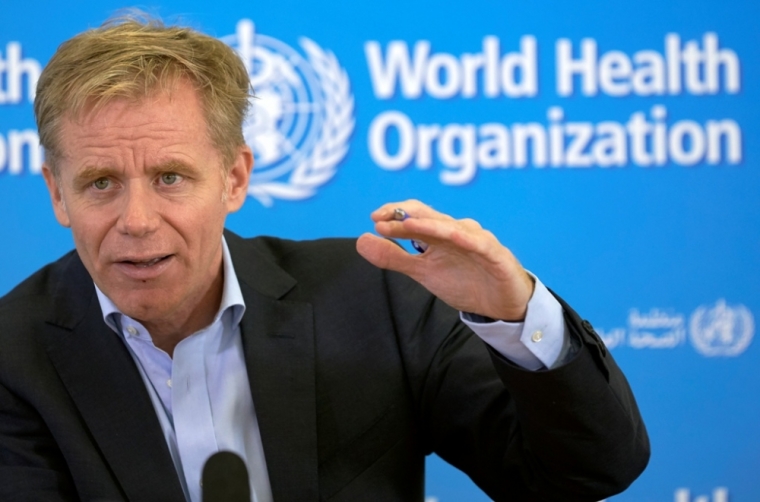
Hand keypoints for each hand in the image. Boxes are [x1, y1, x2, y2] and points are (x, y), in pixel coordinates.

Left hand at [356, 200, 534, 320]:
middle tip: (382, 218)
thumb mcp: (422, 271)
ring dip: (430, 224)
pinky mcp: (496, 255)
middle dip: (406, 215)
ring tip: (409, 224)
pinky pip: (480, 244)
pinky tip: (452, 236)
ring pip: (452, 227)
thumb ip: (394, 257)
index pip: (415, 216)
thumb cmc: (463, 282)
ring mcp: (477, 240)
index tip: (374, 218)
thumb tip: (361, 239)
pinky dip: (467, 238)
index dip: (395, 214)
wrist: (499, 305)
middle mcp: (457, 231)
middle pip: (431, 216)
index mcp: (439, 233)